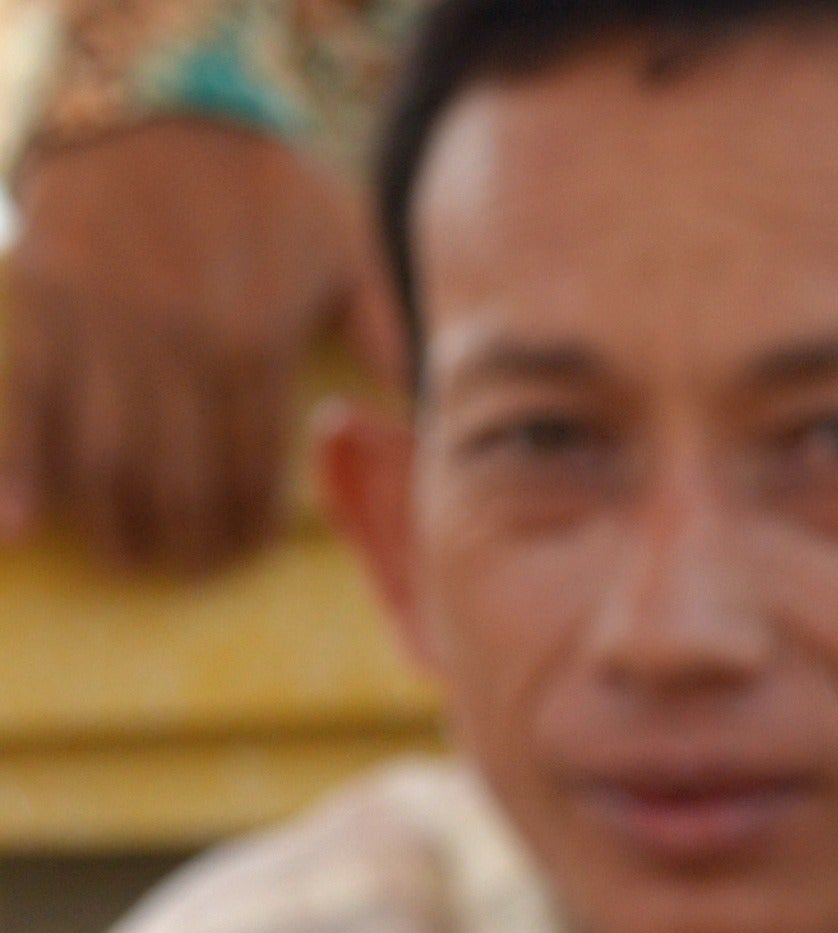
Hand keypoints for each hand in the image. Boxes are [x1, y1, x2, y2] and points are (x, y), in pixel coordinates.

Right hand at [2, 119, 381, 569]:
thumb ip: (392, 337)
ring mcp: (96, 321)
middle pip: (170, 479)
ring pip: (98, 456)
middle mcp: (171, 340)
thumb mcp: (353, 253)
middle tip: (183, 570)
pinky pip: (17, 397)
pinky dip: (12, 466)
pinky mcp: (36, 296)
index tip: (240, 553)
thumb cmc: (272, 192)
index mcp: (251, 341)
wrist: (163, 105)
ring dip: (110, 523)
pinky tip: (17, 527)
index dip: (240, 528)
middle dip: (179, 542)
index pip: (244, 470)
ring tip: (127, 557)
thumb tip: (442, 423)